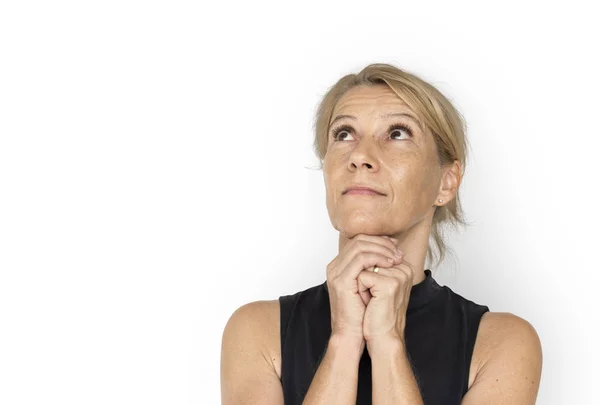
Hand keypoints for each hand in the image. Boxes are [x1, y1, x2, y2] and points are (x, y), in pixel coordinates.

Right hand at [326, 234, 401, 349]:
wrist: (351, 335)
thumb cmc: (362, 314)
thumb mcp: (369, 286)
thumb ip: (374, 269)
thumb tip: (391, 253)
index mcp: (339, 266)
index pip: (358, 241)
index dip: (378, 240)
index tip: (395, 246)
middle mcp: (335, 267)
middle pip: (359, 240)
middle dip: (381, 242)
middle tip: (397, 251)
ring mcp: (336, 273)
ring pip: (360, 246)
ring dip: (382, 249)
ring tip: (396, 258)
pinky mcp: (341, 280)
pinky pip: (361, 259)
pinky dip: (378, 257)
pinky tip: (390, 263)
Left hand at [358, 248, 414, 345]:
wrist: (382, 337)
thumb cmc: (377, 312)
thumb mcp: (376, 284)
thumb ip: (374, 265)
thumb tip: (360, 246)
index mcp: (403, 266)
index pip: (374, 250)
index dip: (363, 266)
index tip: (371, 287)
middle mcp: (404, 268)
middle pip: (368, 256)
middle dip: (361, 274)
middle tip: (369, 295)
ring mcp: (398, 275)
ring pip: (364, 266)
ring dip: (360, 282)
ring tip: (369, 298)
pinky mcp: (390, 284)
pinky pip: (362, 277)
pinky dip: (360, 290)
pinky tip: (369, 303)